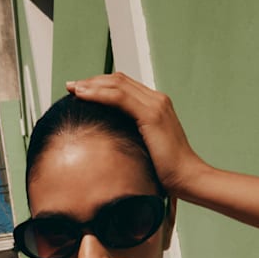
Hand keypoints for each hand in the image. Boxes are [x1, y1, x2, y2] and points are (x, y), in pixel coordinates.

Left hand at [65, 72, 205, 196]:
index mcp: (156, 105)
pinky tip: (82, 95)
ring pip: (117, 85)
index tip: (79, 90)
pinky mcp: (152, 114)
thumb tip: (110, 140)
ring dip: (91, 85)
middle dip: (92, 81)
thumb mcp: (145, 148)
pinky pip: (119, 98)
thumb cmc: (167, 170)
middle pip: (118, 80)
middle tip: (70, 86)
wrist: (188, 177)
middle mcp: (157, 100)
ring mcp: (155, 105)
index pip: (123, 86)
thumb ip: (132, 137)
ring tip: (72, 88)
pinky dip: (98, 94)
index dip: (100, 85)